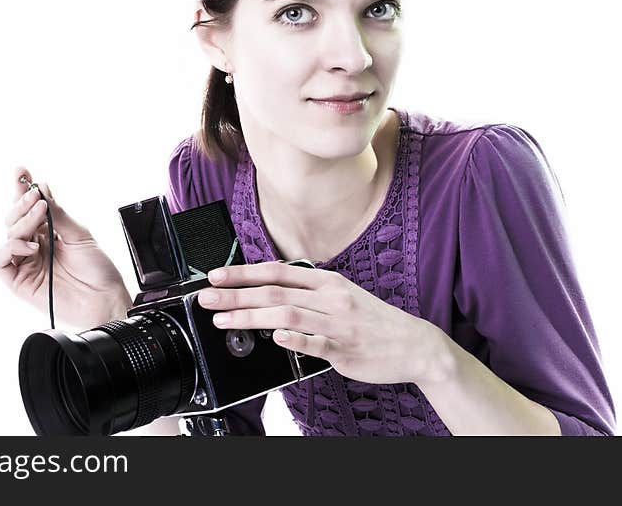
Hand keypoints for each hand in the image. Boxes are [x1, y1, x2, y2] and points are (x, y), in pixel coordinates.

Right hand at [0, 166, 131, 328]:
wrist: (104, 299)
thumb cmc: (98, 270)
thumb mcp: (80, 235)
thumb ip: (58, 214)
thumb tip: (42, 188)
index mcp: (48, 233)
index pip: (29, 208)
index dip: (22, 189)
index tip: (21, 170)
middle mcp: (34, 246)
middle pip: (14, 218)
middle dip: (23, 203)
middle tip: (37, 196)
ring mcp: (25, 262)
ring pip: (8, 234)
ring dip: (22, 221)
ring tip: (41, 216)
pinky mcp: (18, 281)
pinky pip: (0, 259)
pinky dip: (11, 248)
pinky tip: (31, 246)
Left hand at [197, 261, 442, 384]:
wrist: (414, 344)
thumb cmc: (373, 320)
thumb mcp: (341, 294)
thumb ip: (308, 291)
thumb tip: (273, 286)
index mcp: (326, 281)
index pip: (277, 272)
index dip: (243, 273)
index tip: (216, 275)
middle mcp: (329, 298)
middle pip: (274, 293)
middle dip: (236, 294)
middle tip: (207, 297)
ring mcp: (337, 323)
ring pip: (287, 315)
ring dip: (251, 317)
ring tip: (224, 319)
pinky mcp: (344, 349)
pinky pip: (316, 343)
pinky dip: (295, 339)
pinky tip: (275, 338)